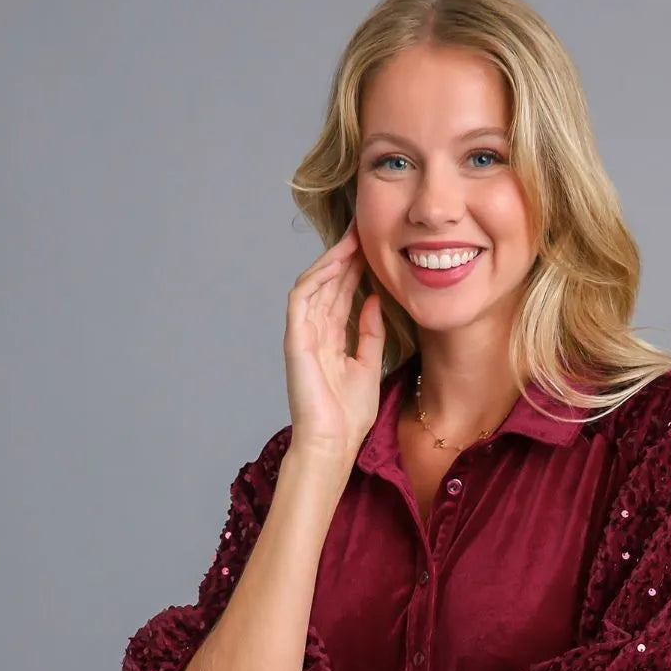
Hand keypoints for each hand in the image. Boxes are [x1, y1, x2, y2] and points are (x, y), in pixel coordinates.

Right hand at [284, 216, 385, 458]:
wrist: (332, 443)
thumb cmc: (349, 416)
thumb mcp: (369, 366)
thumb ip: (370, 333)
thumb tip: (373, 299)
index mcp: (331, 340)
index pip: (342, 294)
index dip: (356, 269)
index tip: (375, 247)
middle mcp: (314, 333)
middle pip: (328, 284)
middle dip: (345, 255)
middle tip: (364, 228)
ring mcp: (302, 335)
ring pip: (314, 285)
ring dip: (332, 260)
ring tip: (352, 238)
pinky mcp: (294, 339)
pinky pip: (302, 299)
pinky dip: (317, 278)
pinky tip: (335, 262)